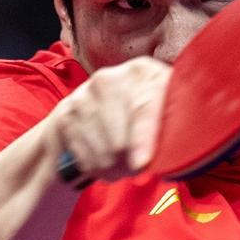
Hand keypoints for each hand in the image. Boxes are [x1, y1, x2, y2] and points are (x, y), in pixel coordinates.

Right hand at [49, 56, 170, 181]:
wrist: (100, 106)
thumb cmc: (145, 113)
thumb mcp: (165, 111)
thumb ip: (173, 126)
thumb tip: (173, 154)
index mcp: (144, 72)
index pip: (142, 107)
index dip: (143, 139)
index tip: (142, 164)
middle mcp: (110, 78)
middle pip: (119, 137)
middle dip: (128, 162)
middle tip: (137, 167)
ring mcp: (84, 94)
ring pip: (101, 150)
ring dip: (112, 167)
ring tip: (120, 163)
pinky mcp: (66, 113)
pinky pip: (82, 155)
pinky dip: (94, 167)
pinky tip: (102, 161)